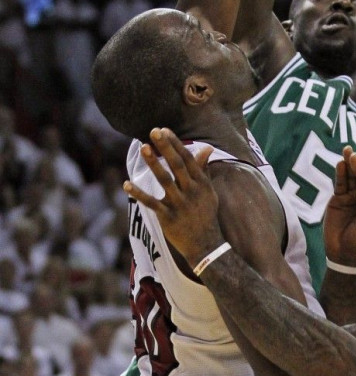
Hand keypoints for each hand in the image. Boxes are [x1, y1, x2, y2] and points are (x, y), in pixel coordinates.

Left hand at [123, 128, 223, 264]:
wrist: (206, 245)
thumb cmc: (206, 215)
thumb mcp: (209, 191)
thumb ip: (204, 169)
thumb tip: (207, 148)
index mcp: (201, 183)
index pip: (188, 159)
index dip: (176, 144)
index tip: (164, 130)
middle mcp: (191, 191)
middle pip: (177, 165)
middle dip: (166, 147)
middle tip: (154, 131)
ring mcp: (180, 204)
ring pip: (164, 180)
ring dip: (154, 163)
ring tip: (143, 147)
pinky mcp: (168, 217)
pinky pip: (151, 203)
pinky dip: (138, 194)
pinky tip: (126, 184)